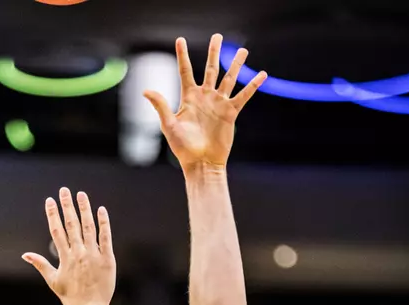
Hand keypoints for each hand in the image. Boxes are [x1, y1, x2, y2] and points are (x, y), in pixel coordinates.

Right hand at [23, 188, 115, 304]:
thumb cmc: (69, 297)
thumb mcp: (53, 280)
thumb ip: (40, 264)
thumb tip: (25, 255)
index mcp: (65, 257)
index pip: (57, 231)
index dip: (53, 215)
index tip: (50, 201)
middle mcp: (78, 253)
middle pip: (71, 225)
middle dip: (67, 206)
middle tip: (64, 190)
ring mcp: (93, 255)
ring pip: (88, 227)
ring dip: (84, 209)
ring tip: (81, 194)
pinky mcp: (107, 259)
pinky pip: (105, 238)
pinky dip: (103, 223)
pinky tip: (100, 209)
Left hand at [144, 34, 265, 172]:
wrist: (201, 163)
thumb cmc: (183, 148)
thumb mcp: (169, 126)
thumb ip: (161, 106)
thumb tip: (146, 90)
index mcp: (189, 98)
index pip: (186, 71)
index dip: (182, 55)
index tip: (180, 39)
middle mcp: (205, 98)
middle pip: (211, 69)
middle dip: (214, 52)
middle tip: (217, 36)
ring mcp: (219, 104)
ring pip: (229, 78)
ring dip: (236, 64)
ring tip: (243, 51)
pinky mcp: (230, 113)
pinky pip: (243, 96)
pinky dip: (253, 85)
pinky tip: (262, 74)